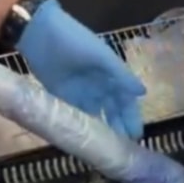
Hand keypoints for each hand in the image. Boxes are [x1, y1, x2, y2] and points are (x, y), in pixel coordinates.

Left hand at [17, 0, 145, 139]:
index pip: (126, 101)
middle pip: (113, 112)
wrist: (40, 34)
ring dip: (103, 130)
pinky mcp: (63, 98)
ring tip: (108, 147)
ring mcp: (81, 94)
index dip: (131, 117)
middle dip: (119, 128)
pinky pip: (76, 116)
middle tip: (123, 147)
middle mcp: (99, 87)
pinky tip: (87, 140)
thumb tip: (143, 93)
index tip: (136, 135)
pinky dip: (83, 127)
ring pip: (96, 116)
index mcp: (111, 76)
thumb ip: (121, 75)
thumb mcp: (101, 56)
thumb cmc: (75, 41)